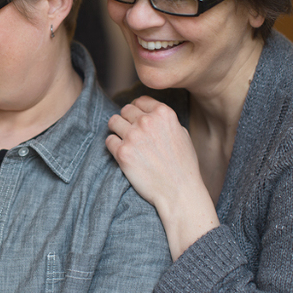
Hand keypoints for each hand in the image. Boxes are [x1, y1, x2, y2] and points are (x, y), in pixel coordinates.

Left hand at [105, 96, 217, 258]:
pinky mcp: (122, 152)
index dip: (137, 110)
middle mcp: (147, 121)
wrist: (179, 192)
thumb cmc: (183, 166)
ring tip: (125, 143)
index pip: (140, 101)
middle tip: (131, 135)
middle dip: (126, 120)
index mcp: (164, 113)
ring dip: (117, 131)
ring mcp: (133, 136)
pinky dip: (113, 147)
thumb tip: (149, 113)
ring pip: (113, 122)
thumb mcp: (181, 134)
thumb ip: (164, 121)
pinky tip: (123, 155)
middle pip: (125, 110)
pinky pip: (108, 141)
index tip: (137, 120)